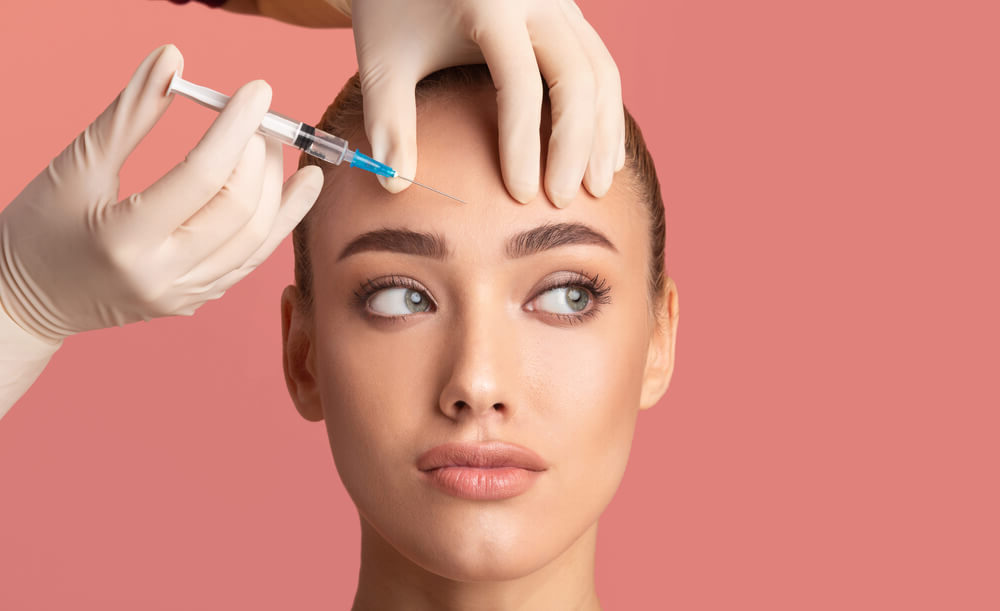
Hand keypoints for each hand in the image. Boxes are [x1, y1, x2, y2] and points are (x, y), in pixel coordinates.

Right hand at [0, 45, 322, 342]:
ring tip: (276, 145)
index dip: (235, 129)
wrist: (30, 299)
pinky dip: (278, 220)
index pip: (201, 177)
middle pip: (237, 209)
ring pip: (256, 239)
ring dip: (278, 187)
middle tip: (261, 118)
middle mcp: (162, 276)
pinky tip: (297, 186)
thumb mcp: (77, 166)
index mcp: (124, 240)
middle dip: (259, 156)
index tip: (258, 91)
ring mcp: (184, 295)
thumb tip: (174, 59)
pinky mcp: (197, 301)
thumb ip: (130, 114)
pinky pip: (251, 259)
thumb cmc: (40, 229)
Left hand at [349, 0, 624, 206]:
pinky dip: (605, 113)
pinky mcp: (569, 12)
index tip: (521, 197)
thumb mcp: (383, 61)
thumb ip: (388, 122)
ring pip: (601, 72)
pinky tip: (601, 158)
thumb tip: (396, 185)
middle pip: (577, 78)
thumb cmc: (393, 11)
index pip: (520, 85)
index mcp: (489, 3)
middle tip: (562, 200)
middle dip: (574, 147)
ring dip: (603, 134)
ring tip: (595, 188)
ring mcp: (560, 1)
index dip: (524, 147)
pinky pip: (601, 64)